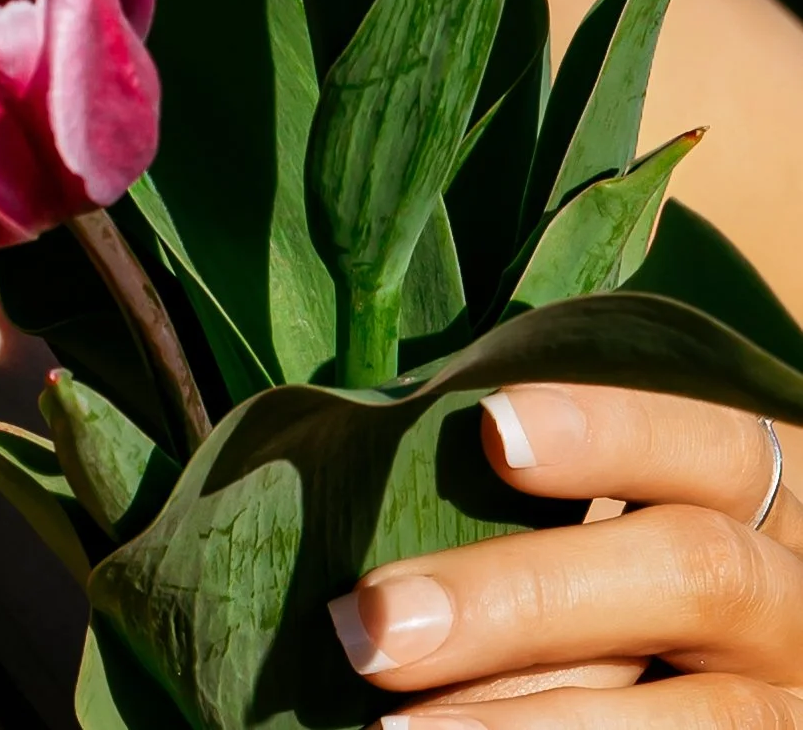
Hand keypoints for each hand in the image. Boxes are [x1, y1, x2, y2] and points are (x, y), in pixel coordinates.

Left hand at [328, 383, 802, 723]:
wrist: (690, 675)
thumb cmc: (611, 561)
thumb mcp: (610, 507)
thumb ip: (537, 483)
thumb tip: (370, 464)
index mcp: (754, 490)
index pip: (709, 438)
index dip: (611, 430)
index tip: (492, 433)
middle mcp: (789, 596)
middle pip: (694, 574)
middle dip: (525, 597)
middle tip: (379, 624)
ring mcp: (784, 703)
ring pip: (700, 718)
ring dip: (531, 724)